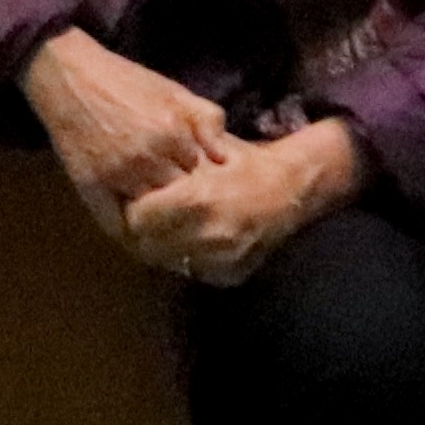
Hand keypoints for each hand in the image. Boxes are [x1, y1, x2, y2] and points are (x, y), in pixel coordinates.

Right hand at [23, 30, 234, 241]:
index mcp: (173, 133)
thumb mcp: (174, 91)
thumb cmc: (126, 83)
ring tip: (167, 226)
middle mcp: (148, 157)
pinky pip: (117, 223)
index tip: (205, 188)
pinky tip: (139, 234)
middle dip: (185, 204)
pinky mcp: (92, 185)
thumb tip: (224, 157)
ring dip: (159, 220)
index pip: (204, 177)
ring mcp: (118, 174)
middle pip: (180, 199)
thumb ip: (207, 119)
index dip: (204, 183)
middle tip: (189, 212)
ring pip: (152, 215)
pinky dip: (130, 232)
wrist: (70, 78)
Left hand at [120, 117, 368, 286]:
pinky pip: (192, 271)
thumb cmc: (244, 163)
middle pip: (147, 245)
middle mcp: (208, 234)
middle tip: (144, 216)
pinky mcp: (230, 274)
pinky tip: (189, 239)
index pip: (138, 218)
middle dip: (140, 231)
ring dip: (161, 246)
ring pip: (167, 262)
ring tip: (165, 227)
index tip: (134, 197)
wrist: (292, 191)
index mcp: (198, 199)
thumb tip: (131, 167)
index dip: (132, 207)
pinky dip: (185, 257)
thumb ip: (170, 161)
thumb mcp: (206, 150)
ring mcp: (221, 259)